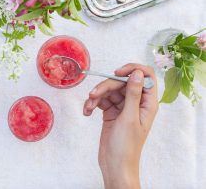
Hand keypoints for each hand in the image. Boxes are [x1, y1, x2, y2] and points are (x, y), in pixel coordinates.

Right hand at [83, 64, 157, 188]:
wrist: (115, 164)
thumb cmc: (126, 146)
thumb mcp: (129, 118)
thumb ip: (134, 94)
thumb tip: (138, 73)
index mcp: (147, 103)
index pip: (146, 76)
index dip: (132, 70)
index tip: (117, 73)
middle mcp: (137, 103)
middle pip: (122, 82)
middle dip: (106, 86)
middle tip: (94, 94)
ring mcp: (123, 107)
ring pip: (109, 90)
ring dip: (97, 96)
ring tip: (88, 107)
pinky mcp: (111, 112)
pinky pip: (101, 100)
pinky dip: (93, 104)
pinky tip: (87, 111)